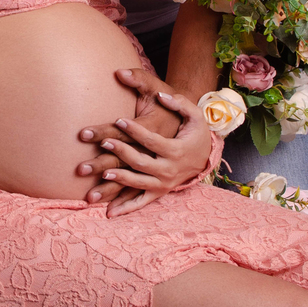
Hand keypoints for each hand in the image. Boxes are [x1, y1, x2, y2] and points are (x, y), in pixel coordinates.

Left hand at [77, 71, 212, 216]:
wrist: (204, 157)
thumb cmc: (195, 133)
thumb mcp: (195, 115)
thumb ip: (180, 103)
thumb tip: (162, 94)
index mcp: (176, 150)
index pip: (151, 140)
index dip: (135, 130)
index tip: (118, 120)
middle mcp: (169, 170)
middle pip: (141, 162)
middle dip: (121, 152)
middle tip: (103, 142)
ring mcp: (163, 184)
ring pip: (138, 183)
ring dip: (119, 179)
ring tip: (103, 173)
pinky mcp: (158, 192)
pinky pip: (140, 202)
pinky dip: (125, 208)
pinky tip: (108, 212)